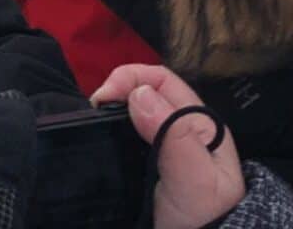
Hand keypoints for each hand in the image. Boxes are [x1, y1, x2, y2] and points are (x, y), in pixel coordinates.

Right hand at [93, 66, 245, 228]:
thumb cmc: (203, 216)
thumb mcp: (195, 179)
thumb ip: (174, 136)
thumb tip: (139, 93)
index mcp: (197, 124)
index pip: (162, 80)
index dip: (131, 78)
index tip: (103, 98)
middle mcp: (177, 130)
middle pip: (140, 92)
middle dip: (113, 93)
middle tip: (91, 113)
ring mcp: (156, 148)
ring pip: (126, 115)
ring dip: (105, 114)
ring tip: (89, 127)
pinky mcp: (138, 166)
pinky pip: (117, 139)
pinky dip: (102, 135)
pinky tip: (94, 143)